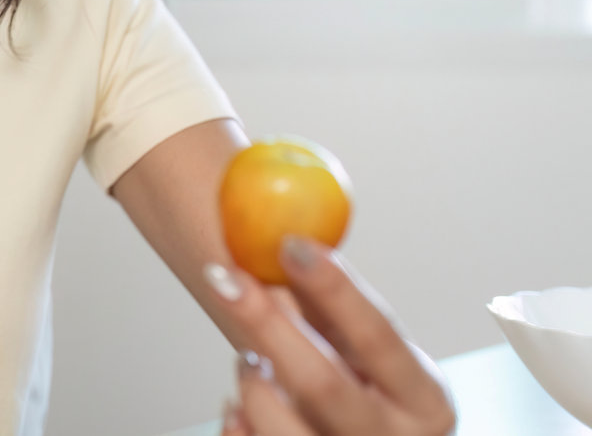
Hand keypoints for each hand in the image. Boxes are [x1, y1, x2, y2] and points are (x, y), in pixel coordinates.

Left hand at [204, 237, 455, 434]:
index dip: (336, 290)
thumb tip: (281, 235)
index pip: (380, 337)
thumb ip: (325, 297)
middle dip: (268, 327)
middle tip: (225, 278)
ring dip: (252, 383)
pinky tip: (237, 408)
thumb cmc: (357, 385)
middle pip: (324, 386)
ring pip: (283, 428)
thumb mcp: (359, 347)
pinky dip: (236, 427)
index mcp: (426, 398)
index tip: (291, 244)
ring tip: (249, 362)